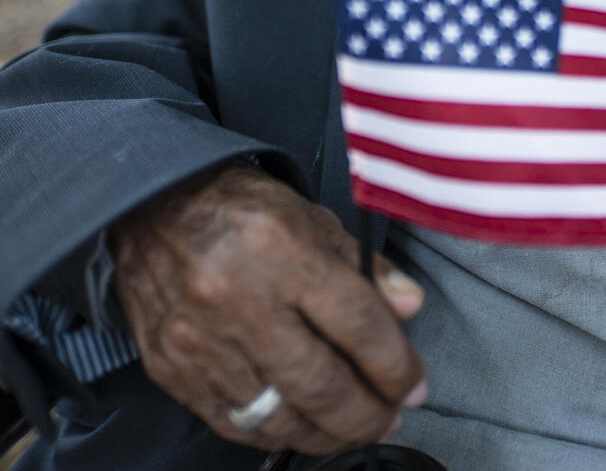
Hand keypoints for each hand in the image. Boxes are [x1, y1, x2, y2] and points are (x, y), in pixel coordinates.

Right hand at [110, 160, 427, 455]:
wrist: (153, 208)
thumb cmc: (242, 210)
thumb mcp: (314, 218)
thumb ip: (365, 267)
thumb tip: (409, 307)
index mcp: (284, 251)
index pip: (358, 324)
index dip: (395, 364)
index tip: (414, 383)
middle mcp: (241, 301)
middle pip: (321, 384)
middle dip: (368, 414)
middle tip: (391, 416)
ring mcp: (202, 343)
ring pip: (279, 416)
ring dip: (327, 434)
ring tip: (354, 427)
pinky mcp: (173, 371)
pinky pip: (235, 423)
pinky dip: (277, 433)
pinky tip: (303, 426)